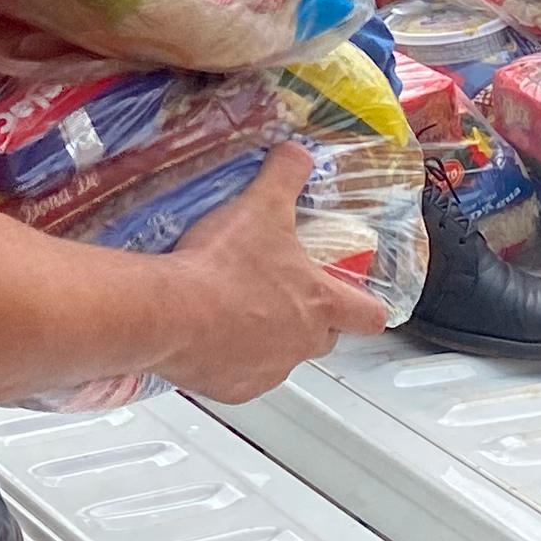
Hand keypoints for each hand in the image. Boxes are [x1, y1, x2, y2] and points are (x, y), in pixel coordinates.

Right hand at [155, 146, 376, 401]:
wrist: (170, 312)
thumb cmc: (222, 264)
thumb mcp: (260, 205)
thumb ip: (285, 175)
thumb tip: (298, 152)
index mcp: (319, 303)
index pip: (369, 316)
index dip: (367, 306)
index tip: (357, 298)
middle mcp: (300, 344)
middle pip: (325, 339)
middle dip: (312, 320)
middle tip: (283, 293)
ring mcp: (267, 371)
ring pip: (281, 358)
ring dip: (267, 339)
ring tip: (234, 308)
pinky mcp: (233, 389)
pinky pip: (240, 376)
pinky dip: (229, 360)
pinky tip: (208, 334)